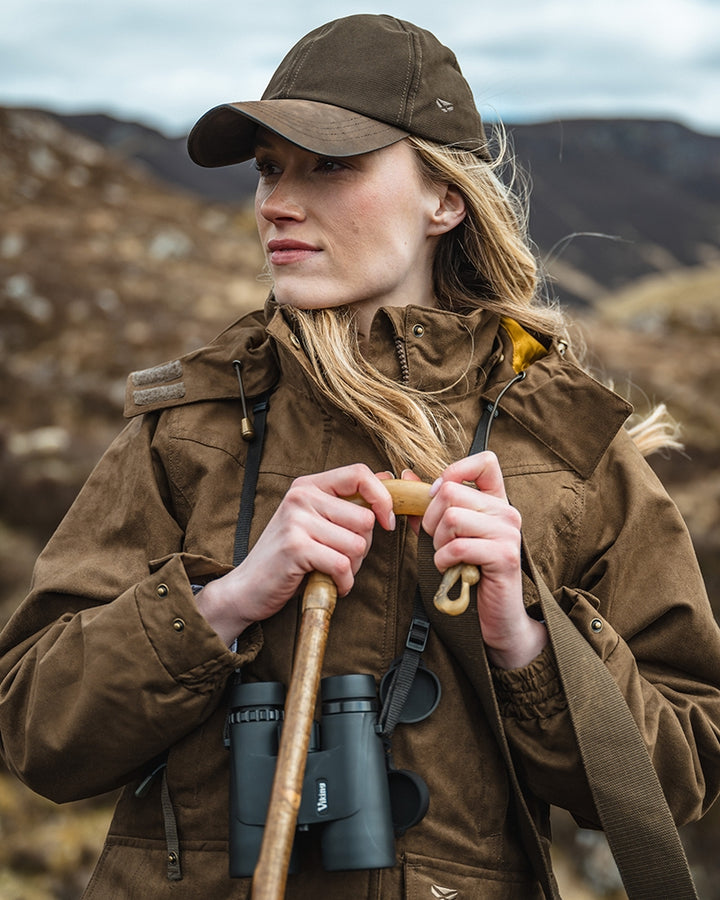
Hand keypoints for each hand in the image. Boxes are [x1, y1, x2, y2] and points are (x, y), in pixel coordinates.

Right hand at [197, 464, 394, 644]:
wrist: (247, 588)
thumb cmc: (287, 557)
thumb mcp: (314, 520)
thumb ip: (346, 501)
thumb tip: (387, 476)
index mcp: (308, 486)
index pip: (360, 474)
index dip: (383, 498)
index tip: (386, 522)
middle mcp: (301, 497)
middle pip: (365, 519)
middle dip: (362, 548)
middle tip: (339, 559)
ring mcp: (296, 521)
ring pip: (357, 545)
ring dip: (352, 567)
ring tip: (330, 571)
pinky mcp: (295, 547)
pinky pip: (342, 566)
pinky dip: (343, 582)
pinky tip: (331, 584)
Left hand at [420, 452, 547, 668]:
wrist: (495, 617)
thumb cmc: (467, 573)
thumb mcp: (445, 534)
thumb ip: (427, 506)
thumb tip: (404, 476)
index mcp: (496, 501)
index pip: (486, 460)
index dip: (455, 471)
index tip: (438, 496)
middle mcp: (507, 511)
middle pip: (450, 492)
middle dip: (430, 519)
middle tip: (438, 542)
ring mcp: (509, 532)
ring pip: (451, 518)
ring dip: (437, 543)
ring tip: (447, 558)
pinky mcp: (504, 556)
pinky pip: (457, 546)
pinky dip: (443, 561)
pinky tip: (451, 570)